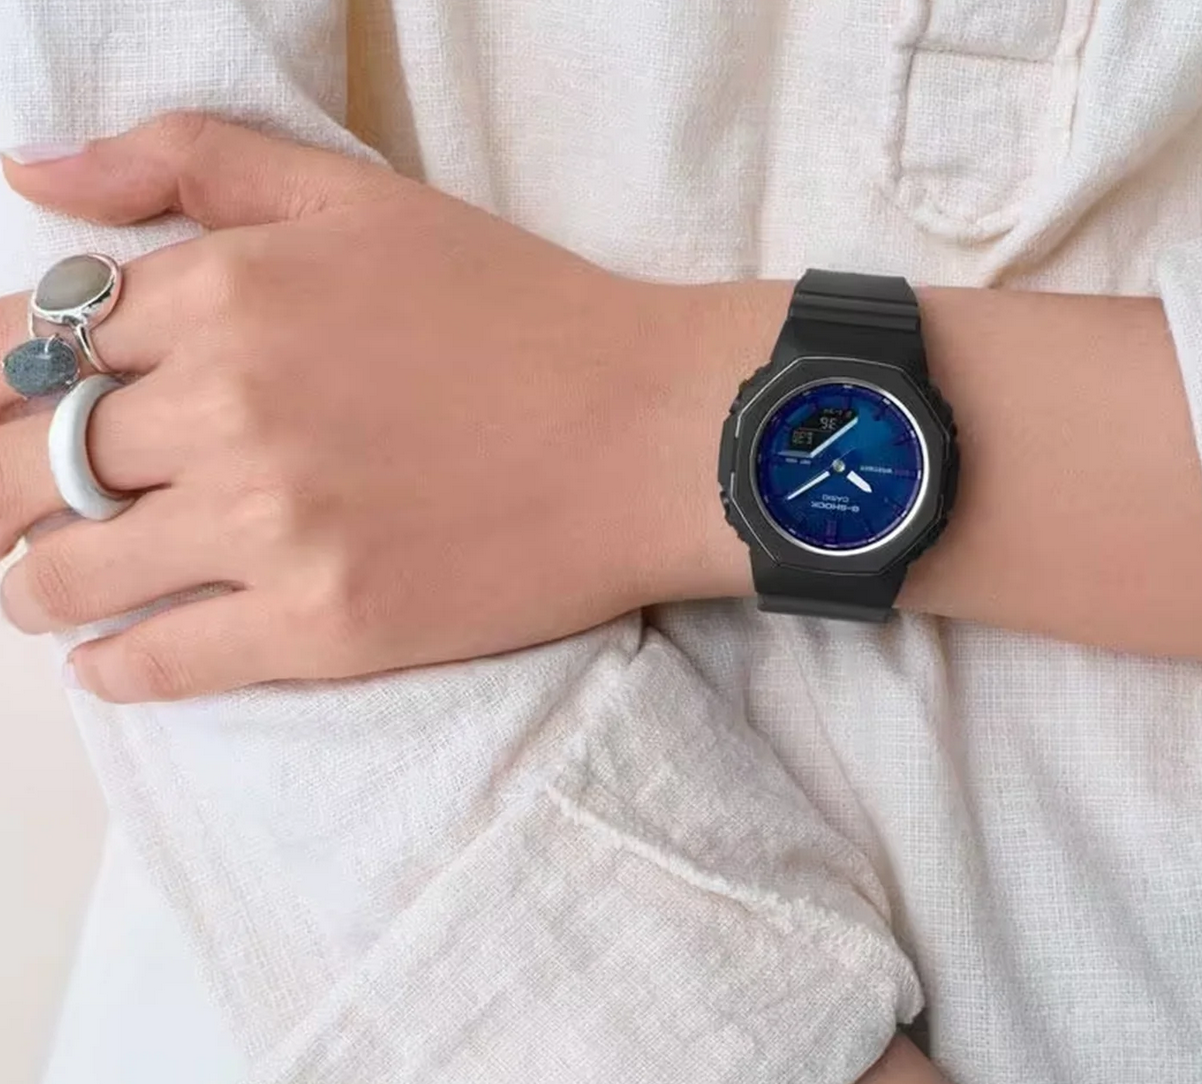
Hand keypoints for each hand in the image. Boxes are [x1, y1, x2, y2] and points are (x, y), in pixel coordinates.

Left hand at [0, 112, 751, 701]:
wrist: (651, 432)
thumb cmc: (519, 311)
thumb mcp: (360, 199)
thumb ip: (191, 161)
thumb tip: (30, 174)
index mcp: (228, 291)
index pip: (31, 345)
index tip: (8, 416)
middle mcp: (232, 409)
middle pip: (20, 466)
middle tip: (14, 509)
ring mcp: (276, 528)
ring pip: (65, 578)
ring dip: (33, 587)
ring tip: (48, 589)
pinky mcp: (326, 628)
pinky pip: (158, 665)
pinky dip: (112, 669)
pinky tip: (110, 660)